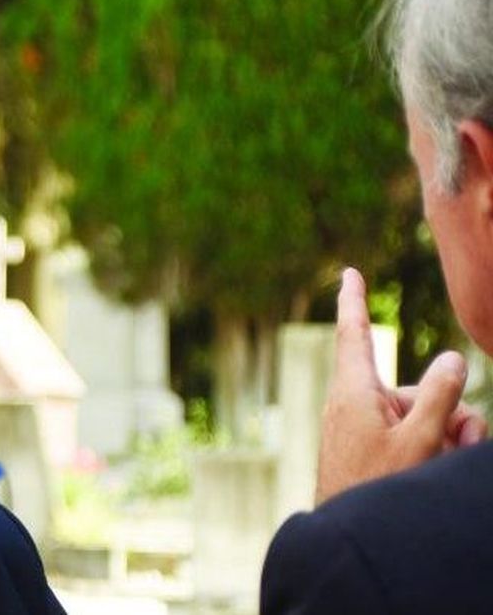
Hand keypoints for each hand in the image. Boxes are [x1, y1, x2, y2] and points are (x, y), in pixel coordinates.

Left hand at [315, 268, 486, 504]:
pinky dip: (429, 447)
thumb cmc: (378, 487)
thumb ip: (439, 395)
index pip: (354, 334)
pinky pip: (408, 434)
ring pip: (420, 414)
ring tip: (439, 464)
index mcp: (353, 391)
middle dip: (448, 411)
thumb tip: (451, 358)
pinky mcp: (369, 445)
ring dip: (445, 436)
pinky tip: (436, 466)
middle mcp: (354, 403)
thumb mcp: (420, 439)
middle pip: (415, 388)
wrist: (349, 533)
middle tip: (457, 444)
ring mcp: (361, 426)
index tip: (349, 272)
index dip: (354, 300)